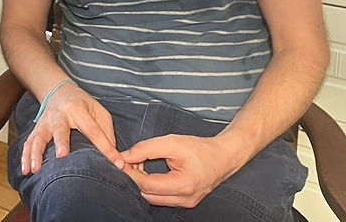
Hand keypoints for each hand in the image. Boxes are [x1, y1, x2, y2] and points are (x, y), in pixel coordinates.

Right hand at [21, 83, 123, 174]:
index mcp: (78, 109)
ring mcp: (46, 122)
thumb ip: (106, 132)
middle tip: (62, 156)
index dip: (105, 147)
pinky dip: (25, 156)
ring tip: (35, 169)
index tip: (116, 163)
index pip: (93, 130)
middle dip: (61, 143)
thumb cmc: (82, 104)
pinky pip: (29, 143)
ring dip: (36, 153)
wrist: (58, 90)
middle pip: (60, 129)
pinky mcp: (37, 129)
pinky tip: (25, 170)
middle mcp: (60, 115)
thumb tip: (113, 158)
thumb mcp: (99, 111)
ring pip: (39, 137)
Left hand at [121, 134, 236, 207]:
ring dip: (142, 184)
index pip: (147, 185)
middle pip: (147, 195)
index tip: (122, 160)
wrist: (223, 157)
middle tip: (130, 161)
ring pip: (152, 199)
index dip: (131, 173)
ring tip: (140, 165)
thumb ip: (146, 148)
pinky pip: (161, 198)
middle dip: (134, 179)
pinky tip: (149, 173)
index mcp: (184, 185)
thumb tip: (125, 156)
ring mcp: (186, 203)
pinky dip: (151, 187)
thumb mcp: (172, 142)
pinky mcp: (185, 202)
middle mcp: (185, 199)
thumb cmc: (201, 149)